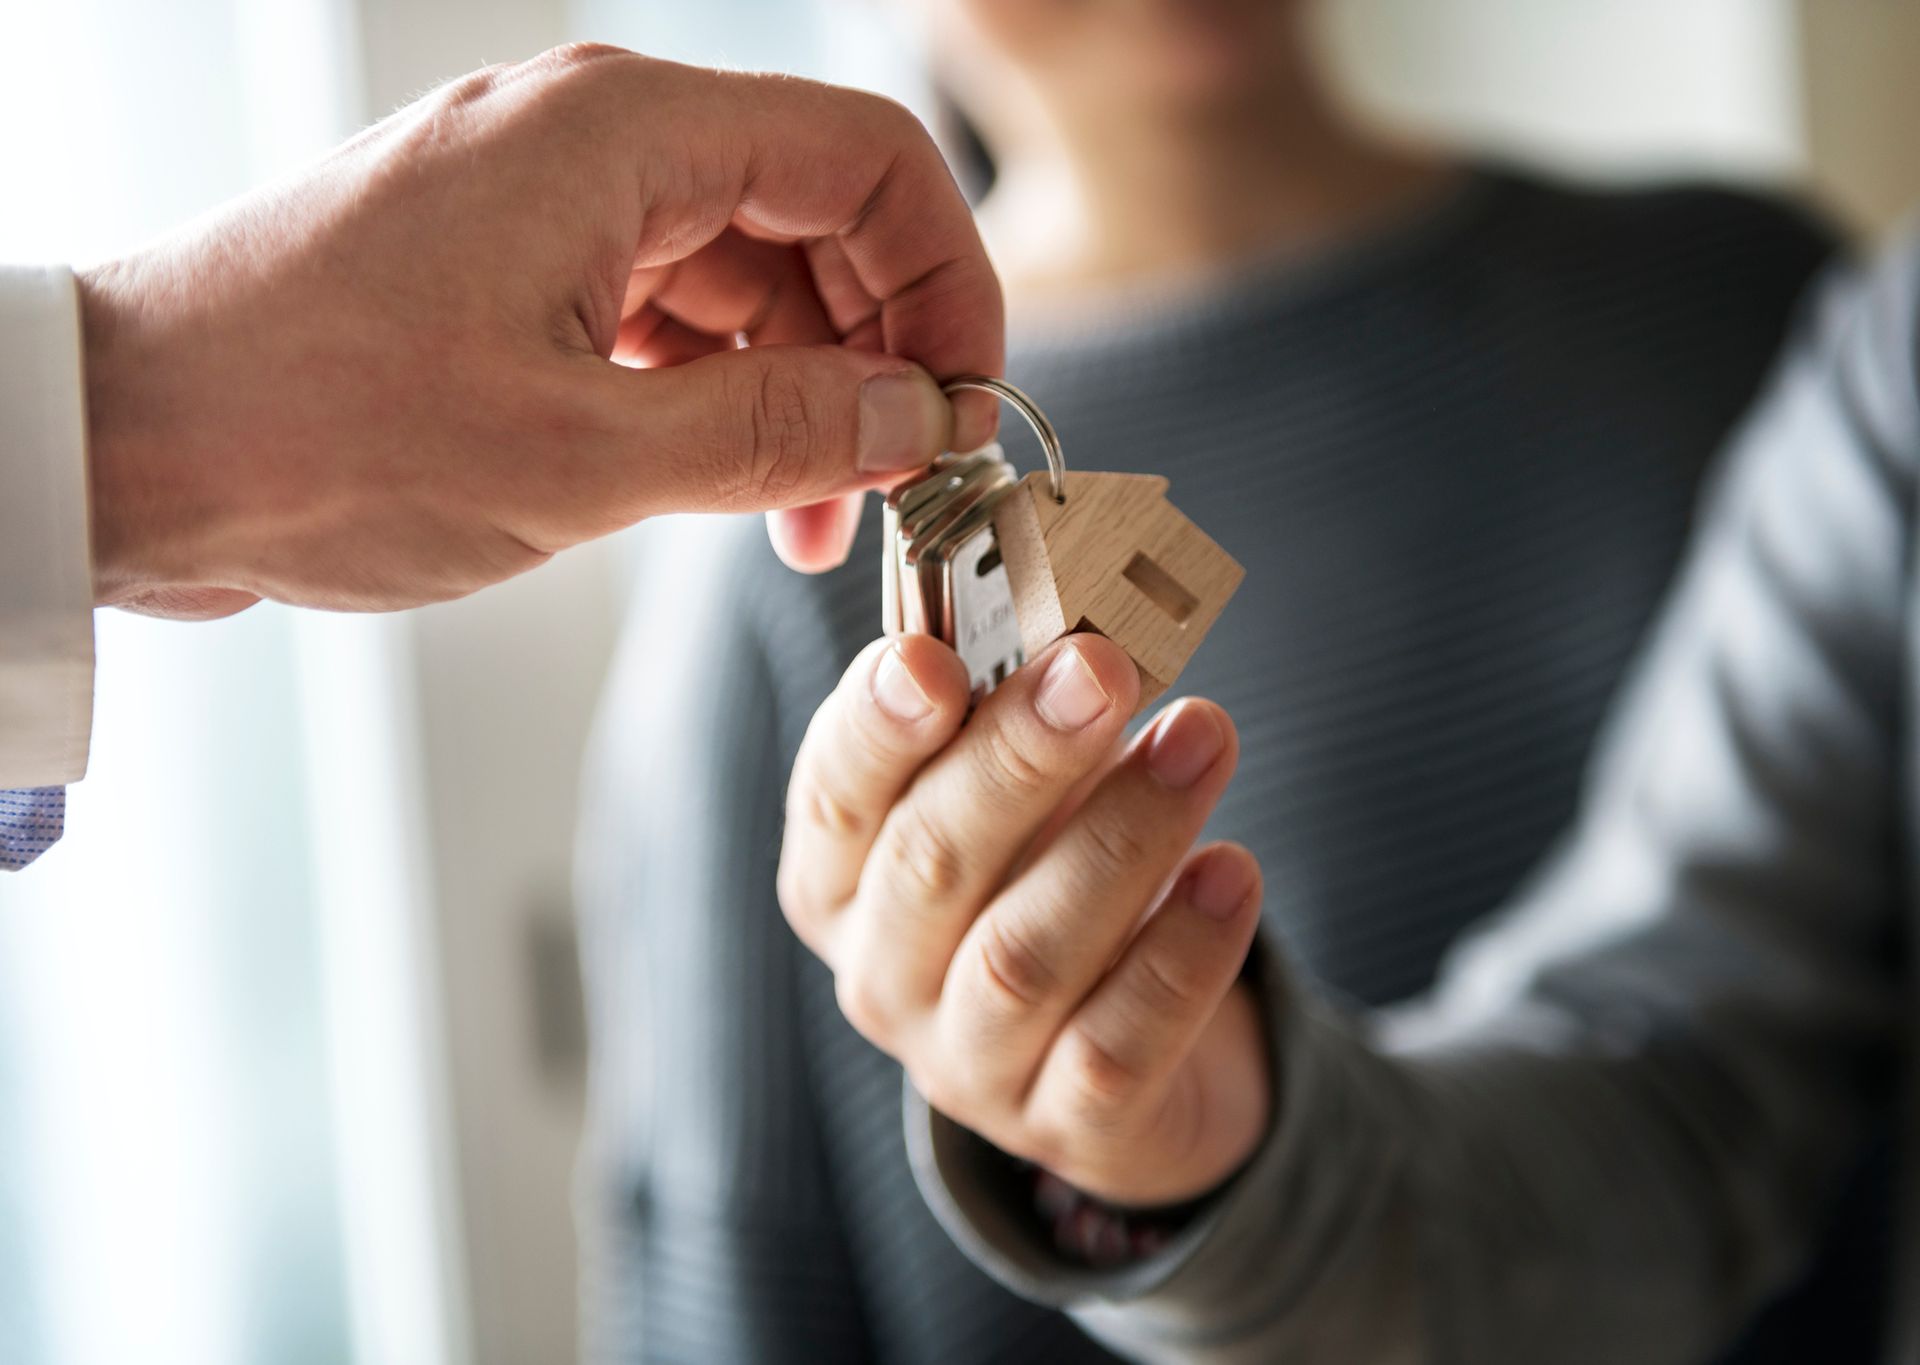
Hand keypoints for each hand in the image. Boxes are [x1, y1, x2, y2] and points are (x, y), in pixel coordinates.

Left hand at [79, 45, 1002, 618]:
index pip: (867, 163)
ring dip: (799, 399)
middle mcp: (596, 144)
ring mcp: (553, 206)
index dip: (947, 285)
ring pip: (745, 281)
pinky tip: (734, 493)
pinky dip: (718, 402)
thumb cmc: (314, 431)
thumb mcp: (580, 457)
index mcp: (622, 136)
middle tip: (901, 488)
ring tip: (812, 524)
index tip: (967, 409)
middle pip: (815, 220)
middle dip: (876, 358)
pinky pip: (667, 320)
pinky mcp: (516, 272)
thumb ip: (774, 435)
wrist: (126, 449)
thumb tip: (912, 422)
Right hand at [778, 633, 1269, 1206]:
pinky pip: (1119, 1044)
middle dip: (1018, 757)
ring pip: (1028, 954)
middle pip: (932, 865)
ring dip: (1121, 836)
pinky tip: (1232, 871)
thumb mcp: (1014, 799)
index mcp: (841, 878)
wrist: (1117, 1060)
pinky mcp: (1065, 1124)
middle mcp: (883, 975)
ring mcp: (966, 1062)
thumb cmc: (1045, 884)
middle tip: (1101, 668)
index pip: (834, 796)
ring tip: (1202, 736)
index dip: (875, 726)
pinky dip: (1180, 953)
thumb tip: (1085, 626)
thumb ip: (1021, 718)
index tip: (931, 657)